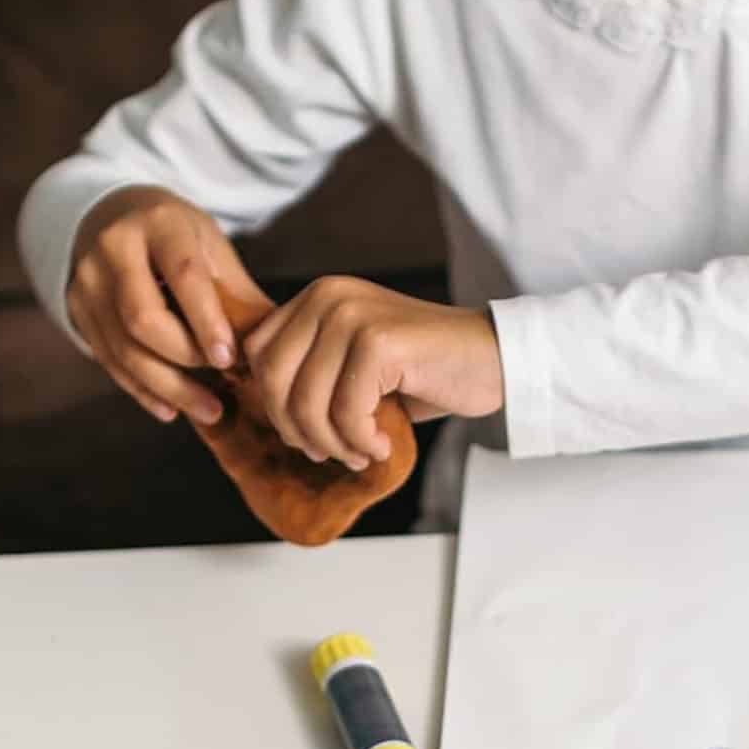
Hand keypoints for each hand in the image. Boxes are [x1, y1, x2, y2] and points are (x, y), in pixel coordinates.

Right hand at [67, 187, 267, 427]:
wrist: (108, 214)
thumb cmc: (173, 235)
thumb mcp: (208, 245)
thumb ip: (237, 294)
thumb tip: (274, 345)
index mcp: (158, 222)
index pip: (183, 274)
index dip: (206, 321)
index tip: (229, 358)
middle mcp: (114, 249)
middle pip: (143, 319)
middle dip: (185, 359)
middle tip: (223, 381)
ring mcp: (88, 282)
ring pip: (124, 350)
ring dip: (169, 388)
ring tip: (209, 410)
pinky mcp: (77, 311)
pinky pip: (110, 363)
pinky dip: (143, 391)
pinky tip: (172, 409)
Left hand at [241, 277, 503, 472]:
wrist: (491, 358)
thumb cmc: (421, 372)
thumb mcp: (352, 366)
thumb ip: (310, 373)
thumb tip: (263, 410)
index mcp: (315, 298)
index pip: (257, 355)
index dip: (273, 406)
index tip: (309, 435)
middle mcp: (328, 296)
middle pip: (273, 381)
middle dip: (297, 430)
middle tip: (333, 452)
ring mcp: (352, 314)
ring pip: (308, 402)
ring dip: (333, 443)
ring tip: (362, 452)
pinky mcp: (378, 341)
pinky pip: (346, 411)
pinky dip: (361, 440)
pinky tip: (383, 444)